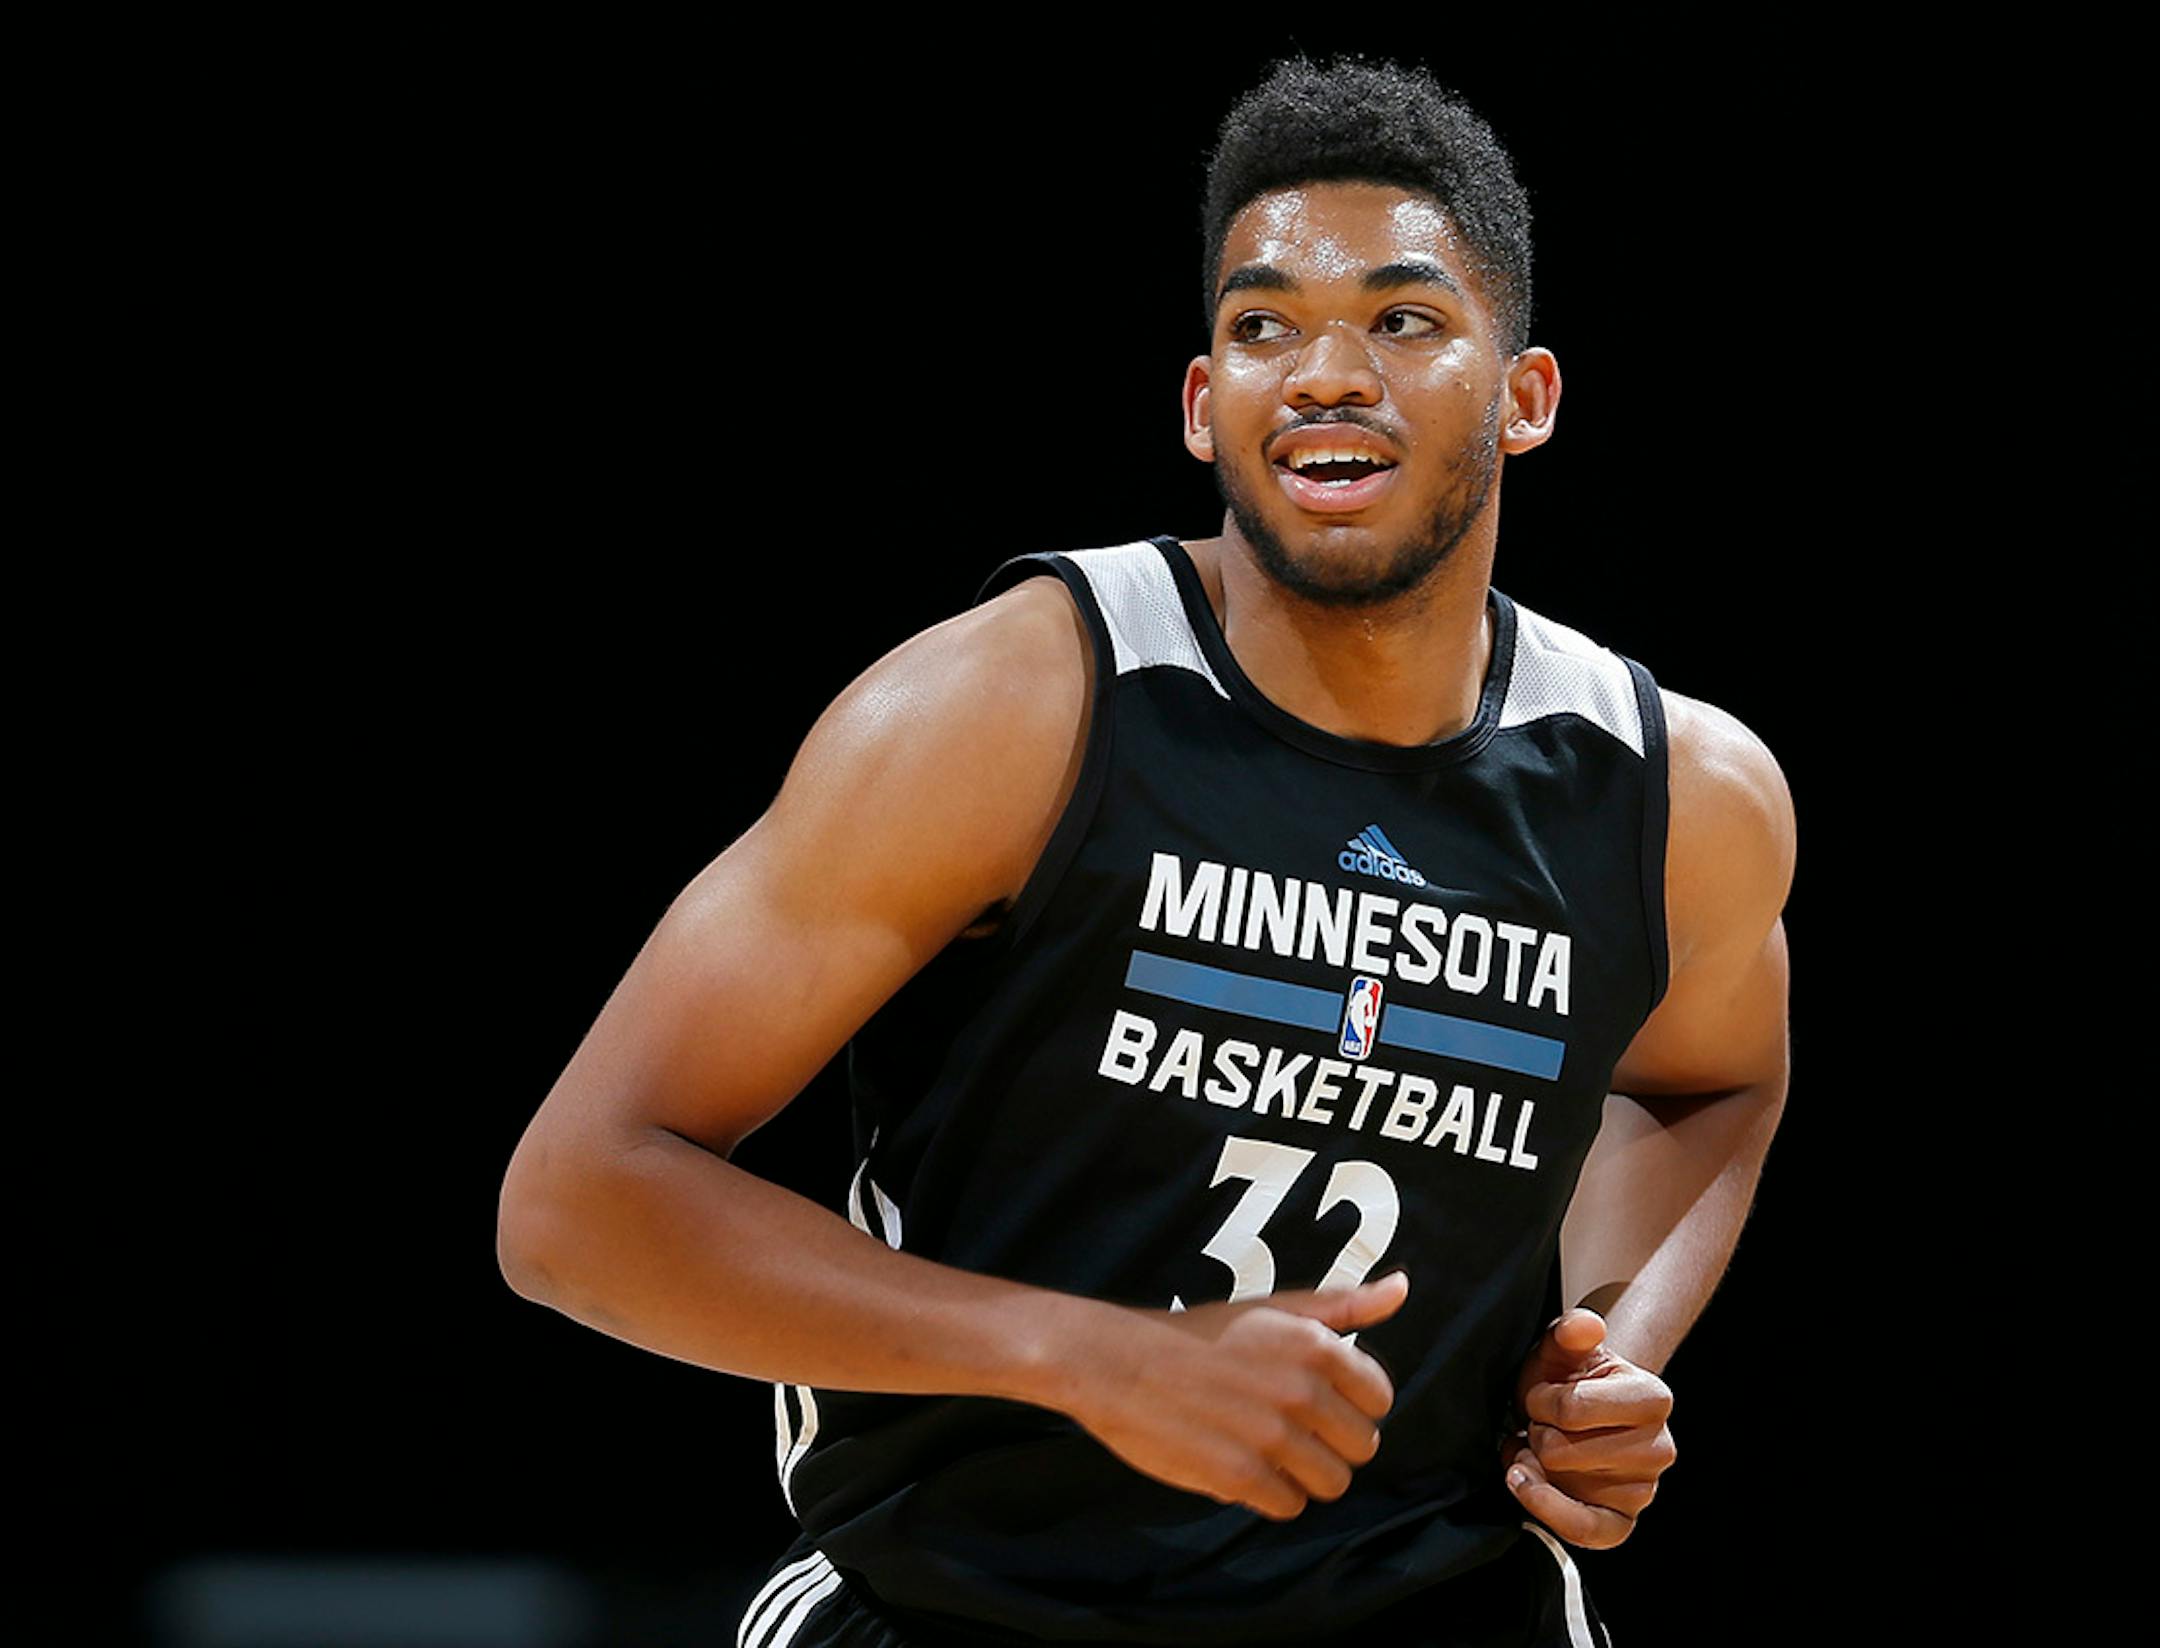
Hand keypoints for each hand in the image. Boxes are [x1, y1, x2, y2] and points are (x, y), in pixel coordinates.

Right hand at [1061, 1271, 1408, 1521]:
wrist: (1116, 1361)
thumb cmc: (1198, 1335)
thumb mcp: (1273, 1307)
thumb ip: (1342, 1304)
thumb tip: (1402, 1289)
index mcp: (1315, 1345)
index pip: (1379, 1398)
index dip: (1351, 1405)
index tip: (1317, 1402)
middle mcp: (1302, 1390)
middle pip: (1361, 1447)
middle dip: (1330, 1444)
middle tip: (1288, 1431)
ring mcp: (1272, 1436)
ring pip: (1331, 1483)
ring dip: (1304, 1476)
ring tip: (1267, 1453)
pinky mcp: (1241, 1475)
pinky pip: (1288, 1506)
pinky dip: (1269, 1495)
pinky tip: (1243, 1468)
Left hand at [1501, 1307, 1674, 1549]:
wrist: (1574, 1412)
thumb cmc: (1568, 1378)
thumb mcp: (1563, 1348)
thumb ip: (1570, 1331)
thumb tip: (1584, 1325)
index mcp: (1653, 1397)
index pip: (1572, 1409)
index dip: (1541, 1401)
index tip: (1541, 1394)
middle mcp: (1659, 1448)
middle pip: (1561, 1451)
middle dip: (1537, 1433)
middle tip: (1541, 1423)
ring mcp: (1644, 1489)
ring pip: (1562, 1484)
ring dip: (1533, 1465)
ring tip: (1537, 1446)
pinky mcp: (1622, 1521)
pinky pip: (1585, 1531)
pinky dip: (1547, 1511)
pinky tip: (1524, 1484)